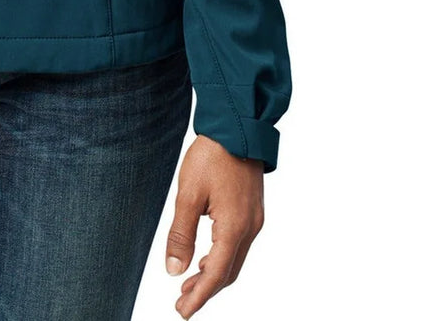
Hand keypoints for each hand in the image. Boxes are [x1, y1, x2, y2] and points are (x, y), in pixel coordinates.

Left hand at [164, 134, 264, 316]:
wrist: (237, 126)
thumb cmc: (212, 155)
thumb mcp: (188, 194)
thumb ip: (180, 234)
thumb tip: (174, 269)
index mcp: (234, 227)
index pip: (217, 274)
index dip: (200, 296)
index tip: (182, 312)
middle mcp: (249, 228)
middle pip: (228, 272)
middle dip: (206, 290)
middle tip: (182, 303)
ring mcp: (254, 220)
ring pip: (234, 260)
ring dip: (213, 275)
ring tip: (189, 283)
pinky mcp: (252, 211)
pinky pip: (238, 245)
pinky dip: (222, 258)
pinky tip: (206, 257)